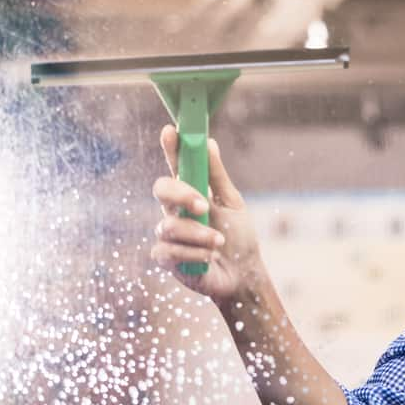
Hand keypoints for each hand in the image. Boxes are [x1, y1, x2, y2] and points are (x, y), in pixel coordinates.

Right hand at [151, 124, 262, 302]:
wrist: (242, 274)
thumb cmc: (238, 236)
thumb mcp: (232, 204)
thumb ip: (217, 176)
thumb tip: (208, 142)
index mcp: (191, 193)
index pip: (176, 166)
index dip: (170, 149)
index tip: (170, 131)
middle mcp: (174, 210)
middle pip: (161, 190)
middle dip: (181, 194)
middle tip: (204, 205)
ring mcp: (167, 234)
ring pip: (168, 225)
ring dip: (199, 234)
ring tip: (219, 242)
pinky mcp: (166, 258)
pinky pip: (169, 250)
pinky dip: (194, 253)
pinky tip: (209, 257)